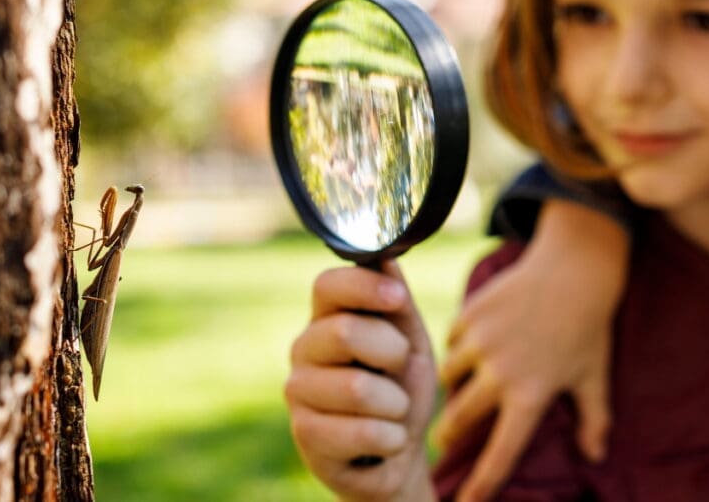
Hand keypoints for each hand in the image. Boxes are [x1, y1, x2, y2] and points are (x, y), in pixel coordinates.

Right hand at [285, 261, 437, 501]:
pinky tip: (387, 439)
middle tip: (398, 369)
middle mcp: (303, 349)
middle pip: (344, 332)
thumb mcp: (410, 340)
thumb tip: (386, 255)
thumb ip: (397, 302)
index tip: (397, 300)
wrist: (397, 453)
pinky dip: (392, 438)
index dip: (363, 287)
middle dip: (392, 353)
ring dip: (396, 404)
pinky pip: (362, 432)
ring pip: (356, 388)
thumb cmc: (401, 388)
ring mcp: (298, 392)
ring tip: (394, 411)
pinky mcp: (306, 435)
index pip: (326, 285)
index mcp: (327, 318)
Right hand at [435, 200, 627, 501]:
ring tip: (463, 386)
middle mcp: (501, 372)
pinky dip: (457, 349)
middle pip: (458, 418)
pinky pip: (450, 342)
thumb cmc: (588, 327)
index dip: (481, 483)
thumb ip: (595, 418)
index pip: (501, 451)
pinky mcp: (470, 314)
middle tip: (447, 438)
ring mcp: (481, 341)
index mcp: (531, 394)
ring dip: (453, 387)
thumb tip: (596, 456)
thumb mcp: (595, 375)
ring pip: (447, 377)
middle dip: (449, 434)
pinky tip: (471, 347)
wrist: (574, 267)